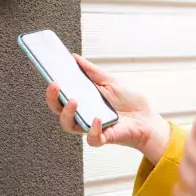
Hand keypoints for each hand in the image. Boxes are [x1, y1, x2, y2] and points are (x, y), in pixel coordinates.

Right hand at [45, 53, 170, 162]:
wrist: (146, 118)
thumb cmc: (128, 101)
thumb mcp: (110, 80)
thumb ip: (92, 71)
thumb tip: (74, 57)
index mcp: (82, 100)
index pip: (60, 95)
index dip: (51, 88)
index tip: (49, 74)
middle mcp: (82, 114)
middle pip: (58, 110)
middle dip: (52, 98)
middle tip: (55, 85)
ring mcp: (90, 127)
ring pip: (68, 125)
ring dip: (68, 113)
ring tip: (74, 101)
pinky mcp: (102, 138)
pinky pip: (92, 138)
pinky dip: (93, 129)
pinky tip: (98, 118)